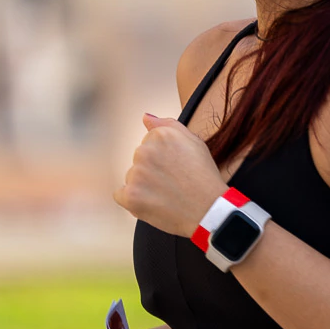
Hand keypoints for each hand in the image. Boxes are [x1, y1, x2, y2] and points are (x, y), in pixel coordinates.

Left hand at [114, 115, 223, 236]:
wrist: (209, 210)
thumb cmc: (204, 178)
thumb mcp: (195, 142)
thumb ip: (168, 125)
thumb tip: (146, 117)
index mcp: (160, 136)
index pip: (149, 144)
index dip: (164, 159)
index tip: (176, 168)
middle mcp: (145, 151)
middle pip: (139, 161)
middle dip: (152, 171)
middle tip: (173, 183)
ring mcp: (136, 174)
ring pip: (131, 178)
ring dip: (144, 187)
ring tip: (167, 195)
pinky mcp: (130, 195)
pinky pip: (121, 196)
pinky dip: (133, 201)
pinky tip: (153, 203)